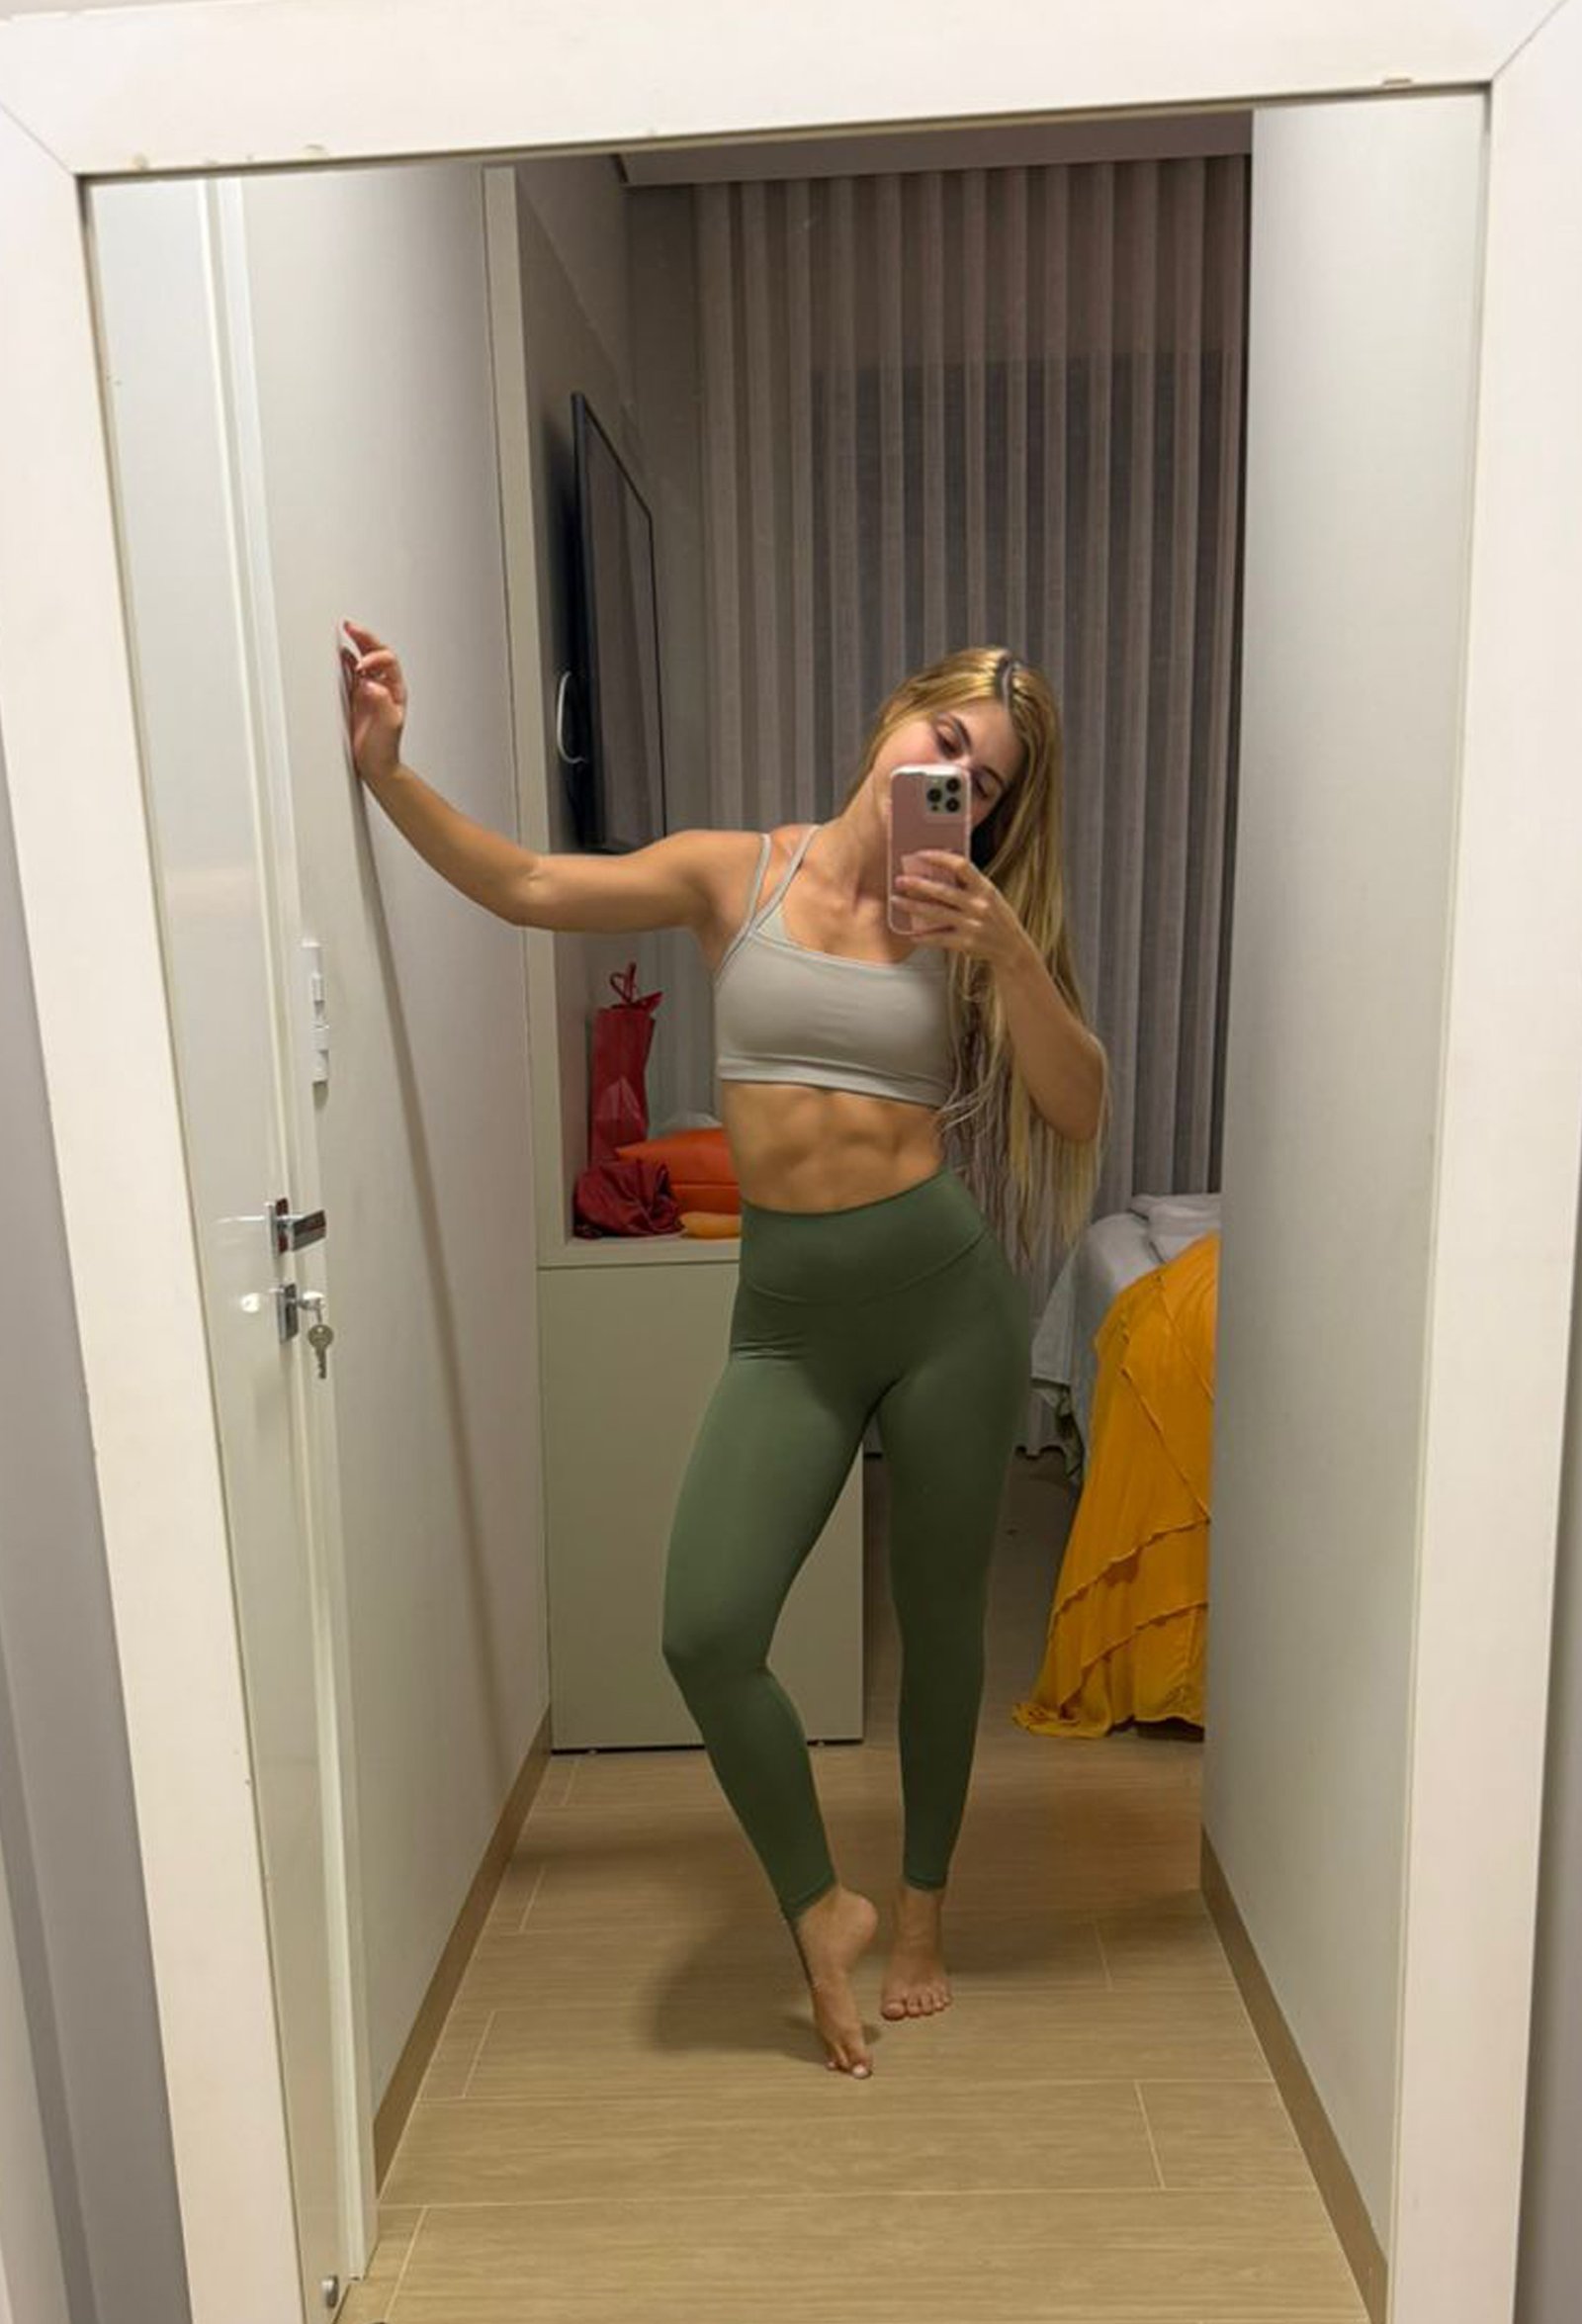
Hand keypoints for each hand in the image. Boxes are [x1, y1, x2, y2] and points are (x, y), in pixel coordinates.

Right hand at [339, 619, 407, 783]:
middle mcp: (383, 685)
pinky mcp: (355, 695)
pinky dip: (345, 660)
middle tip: (351, 627)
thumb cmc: (385, 747)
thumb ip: (381, 702)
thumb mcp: (388, 724)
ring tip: (346, 630)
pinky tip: (339, 654)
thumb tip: (370, 683)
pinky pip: (350, 672)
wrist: (375, 764)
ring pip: (363, 658)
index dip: (375, 658)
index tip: (362, 667)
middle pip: (376, 653)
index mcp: (395, 689)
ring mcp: (368, 689)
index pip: (388, 662)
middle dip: (365, 638)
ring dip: (355, 644)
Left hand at [893, 850, 1031, 970]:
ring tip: (897, 900)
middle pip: (943, 891)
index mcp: (985, 889)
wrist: (1013, 949)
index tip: (921, 854)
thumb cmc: (997, 918)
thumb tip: (941, 868)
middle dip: (918, 884)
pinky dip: (922, 936)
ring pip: (935, 913)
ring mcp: (972, 925)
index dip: (940, 858)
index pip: (962, 866)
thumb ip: (970, 884)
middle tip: (900, 880)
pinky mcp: (965, 943)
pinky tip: (910, 933)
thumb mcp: (990, 896)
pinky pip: (938, 938)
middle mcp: (979, 906)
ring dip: (912, 906)